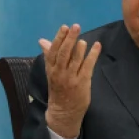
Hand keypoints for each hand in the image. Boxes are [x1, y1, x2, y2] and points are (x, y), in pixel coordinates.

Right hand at [39, 24, 101, 138]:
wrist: (63, 112)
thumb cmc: (58, 89)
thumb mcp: (51, 72)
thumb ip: (49, 55)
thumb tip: (42, 40)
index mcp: (51, 69)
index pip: (53, 51)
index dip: (59, 38)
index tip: (64, 27)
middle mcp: (60, 72)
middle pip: (64, 53)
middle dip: (70, 39)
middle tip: (75, 27)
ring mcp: (71, 78)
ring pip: (75, 60)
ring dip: (79, 48)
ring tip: (83, 40)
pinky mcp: (83, 82)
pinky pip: (88, 66)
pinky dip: (93, 55)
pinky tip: (97, 46)